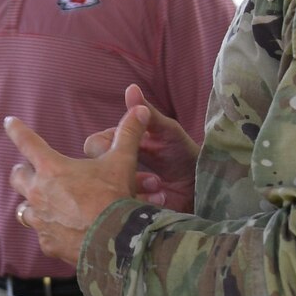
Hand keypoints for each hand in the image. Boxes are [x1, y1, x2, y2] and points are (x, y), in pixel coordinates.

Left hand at [6, 107, 145, 264]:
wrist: (115, 243)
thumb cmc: (115, 198)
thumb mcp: (123, 162)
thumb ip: (127, 135)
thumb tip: (140, 109)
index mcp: (51, 169)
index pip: (27, 142)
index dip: (17, 130)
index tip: (9, 122)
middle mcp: (38, 193)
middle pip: (17, 177)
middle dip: (23, 172)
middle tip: (32, 171)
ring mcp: (41, 220)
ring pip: (24, 209)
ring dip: (33, 204)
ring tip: (44, 204)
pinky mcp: (48, 242)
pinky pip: (43, 234)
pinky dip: (51, 231)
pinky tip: (63, 231)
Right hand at [83, 84, 198, 208]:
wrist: (201, 185)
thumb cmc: (183, 154)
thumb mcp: (167, 131)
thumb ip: (148, 113)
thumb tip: (131, 88)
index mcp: (117, 145)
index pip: (94, 145)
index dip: (106, 148)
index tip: (127, 150)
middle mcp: (113, 168)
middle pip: (95, 171)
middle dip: (124, 172)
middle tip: (153, 176)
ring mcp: (119, 189)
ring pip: (108, 191)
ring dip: (136, 187)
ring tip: (160, 186)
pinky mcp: (129, 208)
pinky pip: (122, 208)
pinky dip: (144, 203)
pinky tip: (161, 199)